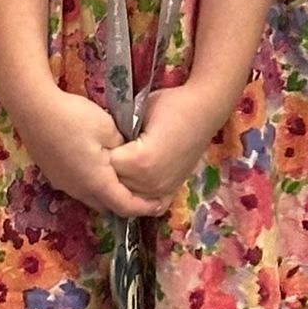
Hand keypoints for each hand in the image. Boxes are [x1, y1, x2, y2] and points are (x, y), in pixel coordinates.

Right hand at [19, 86, 158, 218]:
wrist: (33, 108)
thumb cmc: (74, 118)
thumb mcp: (108, 128)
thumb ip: (123, 146)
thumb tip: (127, 155)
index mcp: (97, 183)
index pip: (126, 206)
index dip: (145, 208)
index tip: (161, 204)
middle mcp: (80, 190)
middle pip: (109, 205)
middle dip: (127, 202)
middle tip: (143, 190)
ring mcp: (63, 183)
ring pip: (92, 196)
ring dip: (108, 191)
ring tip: (122, 177)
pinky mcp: (53, 173)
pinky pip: (79, 185)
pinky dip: (93, 182)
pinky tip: (96, 163)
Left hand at [109, 81, 227, 210]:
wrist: (203, 110)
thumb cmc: (171, 105)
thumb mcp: (139, 112)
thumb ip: (120, 132)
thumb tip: (104, 141)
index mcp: (141, 161)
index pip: (109, 165)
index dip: (105, 151)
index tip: (103, 141)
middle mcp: (151, 182)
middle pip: (118, 184)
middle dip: (112, 168)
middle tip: (112, 151)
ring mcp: (164, 189)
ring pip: (131, 196)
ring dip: (125, 182)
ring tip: (124, 163)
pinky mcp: (172, 190)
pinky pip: (150, 203)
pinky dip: (141, 196)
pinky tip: (137, 182)